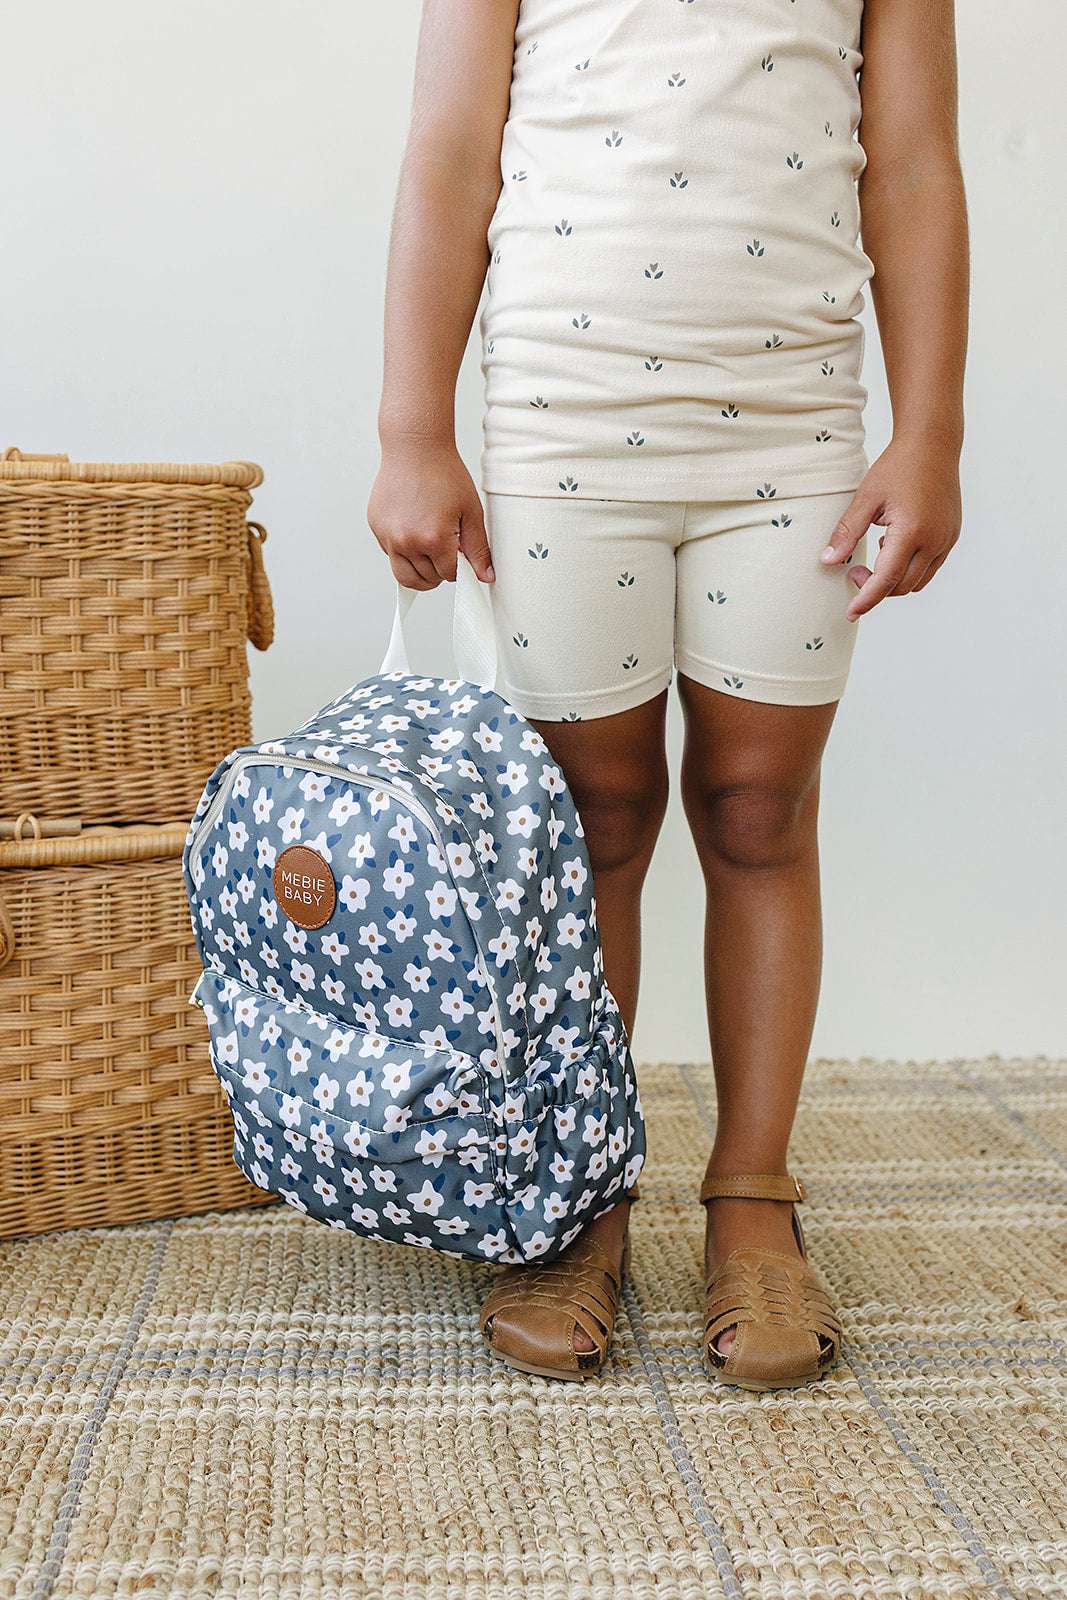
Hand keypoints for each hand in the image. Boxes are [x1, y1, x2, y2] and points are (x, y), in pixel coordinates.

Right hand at [367, 437, 493, 590]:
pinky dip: (403, 552)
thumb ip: (478, 549)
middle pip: (425, 580)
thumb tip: (485, 576)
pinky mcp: (376, 527)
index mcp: (432, 539)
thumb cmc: (443, 473)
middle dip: (439, 572)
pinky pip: (390, 553)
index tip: (461, 556)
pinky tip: (414, 530)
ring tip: (430, 550)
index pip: (448, 575)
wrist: (414, 448)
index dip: (459, 569)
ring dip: (419, 570)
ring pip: (403, 575)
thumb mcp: (470, 512)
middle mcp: (406, 541)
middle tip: (447, 552)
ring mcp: (387, 536)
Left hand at [820, 436, 961, 619]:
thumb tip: (827, 561)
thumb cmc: (897, 467)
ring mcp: (947, 540)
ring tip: (877, 552)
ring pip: (918, 581)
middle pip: (902, 586)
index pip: (887, 579)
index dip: (867, 599)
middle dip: (876, 588)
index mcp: (911, 531)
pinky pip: (930, 568)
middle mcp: (935, 540)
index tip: (850, 612)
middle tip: (853, 569)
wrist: (932, 445)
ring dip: (894, 580)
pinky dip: (909, 569)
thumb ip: (847, 532)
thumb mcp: (866, 498)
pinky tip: (894, 546)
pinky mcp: (951, 536)